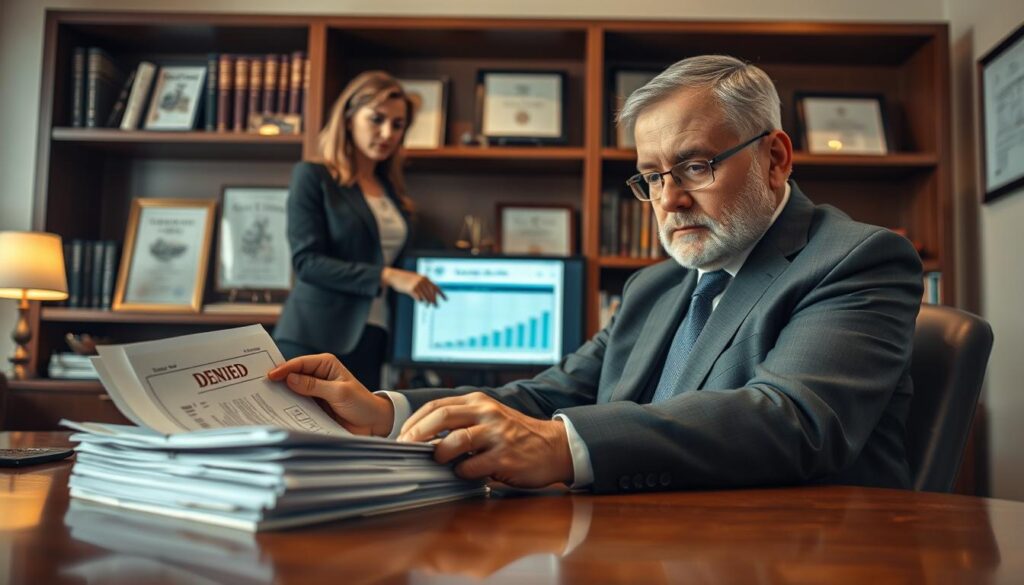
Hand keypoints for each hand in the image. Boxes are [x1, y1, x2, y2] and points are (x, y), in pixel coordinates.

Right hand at [266, 354, 394, 435]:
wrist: (373, 423)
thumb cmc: (362, 403)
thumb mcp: (339, 393)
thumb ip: (315, 386)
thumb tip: (290, 379)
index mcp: (326, 365)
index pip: (300, 363)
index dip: (284, 369)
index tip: (269, 376)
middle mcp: (318, 376)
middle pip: (292, 376)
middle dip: (278, 381)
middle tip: (259, 387)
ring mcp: (314, 392)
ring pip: (292, 392)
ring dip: (281, 396)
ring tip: (262, 401)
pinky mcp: (313, 406)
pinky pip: (297, 406)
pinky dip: (287, 408)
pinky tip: (276, 412)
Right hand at [382, 267, 446, 304]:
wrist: (394, 276)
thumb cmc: (404, 278)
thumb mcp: (415, 279)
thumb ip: (423, 285)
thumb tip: (429, 295)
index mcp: (425, 278)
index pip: (435, 287)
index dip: (441, 294)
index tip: (446, 299)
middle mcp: (422, 281)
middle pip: (431, 294)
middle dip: (434, 300)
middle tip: (436, 306)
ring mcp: (417, 285)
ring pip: (425, 297)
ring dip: (427, 302)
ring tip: (428, 305)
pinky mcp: (411, 289)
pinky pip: (418, 297)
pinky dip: (420, 300)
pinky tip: (420, 301)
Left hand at [397, 392, 573, 487]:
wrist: (553, 447)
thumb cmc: (516, 435)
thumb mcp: (490, 417)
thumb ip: (463, 421)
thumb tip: (425, 436)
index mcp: (479, 402)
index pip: (437, 406)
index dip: (415, 421)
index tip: (402, 436)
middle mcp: (487, 414)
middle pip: (442, 417)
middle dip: (418, 434)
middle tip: (406, 448)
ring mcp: (497, 435)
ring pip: (456, 440)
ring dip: (440, 454)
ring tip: (438, 461)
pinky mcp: (505, 457)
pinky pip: (473, 466)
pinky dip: (462, 472)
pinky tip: (464, 474)